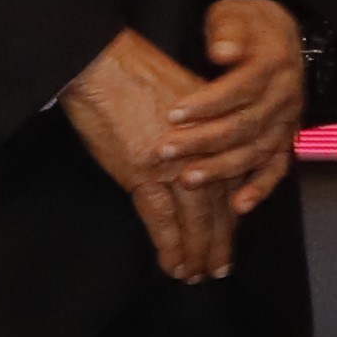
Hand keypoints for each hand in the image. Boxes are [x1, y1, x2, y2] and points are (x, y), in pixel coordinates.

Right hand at [59, 32, 233, 283]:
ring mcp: (175, 162)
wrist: (104, 62)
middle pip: (219, 204)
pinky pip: (161, 218)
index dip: (233, 211)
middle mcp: (204, 148)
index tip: (232, 234)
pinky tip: (173, 263)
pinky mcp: (144, 172)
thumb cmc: (138, 73)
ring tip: (195, 274)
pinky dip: (169, 244)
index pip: (232, 180)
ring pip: (195, 217)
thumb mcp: (184, 97)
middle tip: (220, 268)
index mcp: (217, 130)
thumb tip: (200, 158)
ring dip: (197, 249)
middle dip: (220, 240)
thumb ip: (199, 130)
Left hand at [163, 0, 306, 181]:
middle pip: (246, 124)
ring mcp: (288, 120)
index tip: (172, 113)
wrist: (281, 35)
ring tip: (187, 179)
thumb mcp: (234, 16)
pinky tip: (239, 205)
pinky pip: (278, 167)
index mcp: (274, 64)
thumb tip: (222, 51)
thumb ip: (227, 31)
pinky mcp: (286, 137)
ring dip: (223, 169)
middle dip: (203, 141)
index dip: (207, 102)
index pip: (241, 87)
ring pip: (257, 150)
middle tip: (165, 150)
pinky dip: (261, 188)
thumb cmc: (247, 27)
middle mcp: (287, 95)